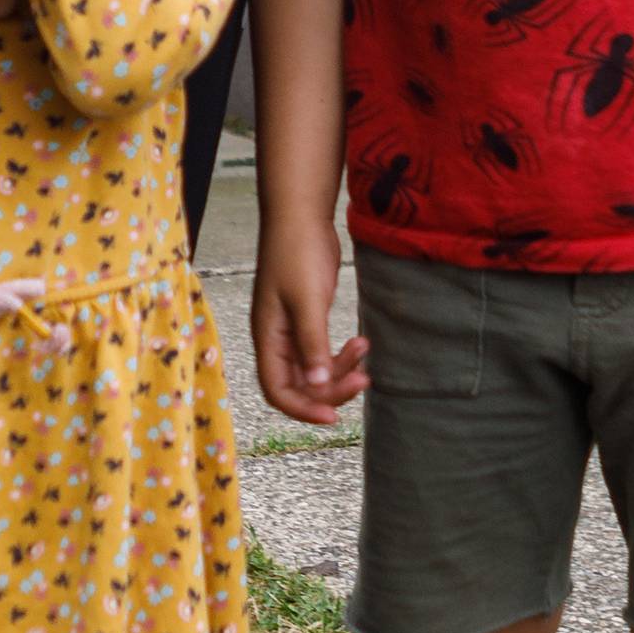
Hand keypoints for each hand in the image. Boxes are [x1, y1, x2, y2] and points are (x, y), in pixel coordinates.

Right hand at [253, 219, 367, 428]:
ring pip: (314, 371)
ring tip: (365, 349)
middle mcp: (276, 340)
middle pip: (299, 386)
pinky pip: (321, 352)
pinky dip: (341, 355)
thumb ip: (312, 342)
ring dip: (341, 370)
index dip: (303, 409)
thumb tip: (319, 382)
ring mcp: (290, 331)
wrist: (301, 216)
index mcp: (268, 338)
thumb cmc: (297, 252)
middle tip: (365, 379)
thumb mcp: (307, 299)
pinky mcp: (307, 320)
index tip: (334, 417)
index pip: (277, 391)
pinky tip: (360, 343)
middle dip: (331, 389)